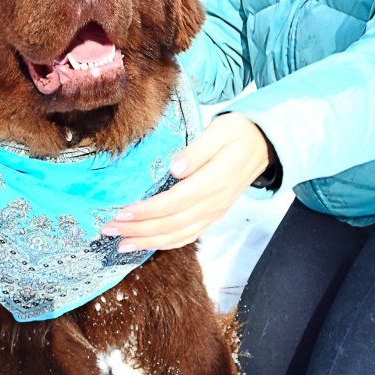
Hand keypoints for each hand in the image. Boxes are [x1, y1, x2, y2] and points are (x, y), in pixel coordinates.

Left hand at [101, 113, 272, 251]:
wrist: (264, 145)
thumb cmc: (238, 133)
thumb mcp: (220, 131)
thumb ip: (198, 150)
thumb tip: (175, 169)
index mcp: (215, 182)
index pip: (174, 202)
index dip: (147, 211)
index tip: (122, 212)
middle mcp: (214, 204)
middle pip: (171, 224)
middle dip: (138, 229)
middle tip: (109, 229)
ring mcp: (214, 213)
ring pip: (178, 235)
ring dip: (147, 241)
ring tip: (121, 243)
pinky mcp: (213, 215)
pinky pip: (187, 236)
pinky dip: (165, 244)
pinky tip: (146, 243)